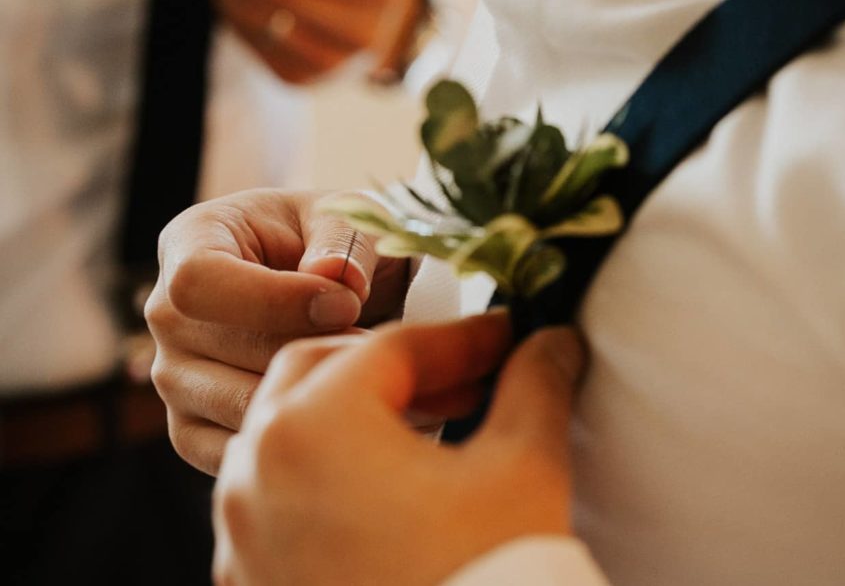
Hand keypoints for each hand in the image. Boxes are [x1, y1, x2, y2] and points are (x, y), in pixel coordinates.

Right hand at [146, 188, 408, 474]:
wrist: (337, 286)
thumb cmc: (336, 242)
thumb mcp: (348, 218)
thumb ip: (342, 244)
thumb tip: (336, 279)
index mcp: (191, 242)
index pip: (198, 282)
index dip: (273, 299)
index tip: (345, 304)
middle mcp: (166, 313)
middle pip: (219, 348)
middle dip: (307, 348)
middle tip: (373, 347)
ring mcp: (174, 376)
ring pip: (235, 403)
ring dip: (308, 393)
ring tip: (363, 375)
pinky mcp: (192, 429)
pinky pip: (236, 449)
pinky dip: (294, 437)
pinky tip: (340, 412)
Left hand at [213, 312, 585, 585]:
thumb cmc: (483, 584)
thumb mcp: (522, 470)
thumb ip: (535, 385)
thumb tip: (549, 347)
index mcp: (312, 431)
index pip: (392, 348)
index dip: (462, 338)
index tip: (504, 337)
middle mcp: (255, 477)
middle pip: (319, 374)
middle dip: (396, 367)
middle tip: (461, 377)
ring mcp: (243, 535)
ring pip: (290, 436)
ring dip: (357, 417)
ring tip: (430, 431)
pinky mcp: (253, 581)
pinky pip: (280, 500)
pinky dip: (329, 476)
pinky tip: (390, 492)